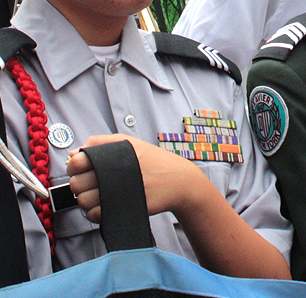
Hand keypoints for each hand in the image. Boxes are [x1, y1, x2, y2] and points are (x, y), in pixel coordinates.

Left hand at [67, 134, 204, 222]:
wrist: (179, 181)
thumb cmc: (155, 161)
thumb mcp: (130, 143)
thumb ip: (100, 142)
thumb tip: (74, 153)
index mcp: (115, 154)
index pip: (76, 162)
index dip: (74, 166)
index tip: (81, 169)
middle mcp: (116, 172)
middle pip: (77, 184)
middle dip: (80, 184)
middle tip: (92, 183)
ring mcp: (119, 192)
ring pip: (84, 202)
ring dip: (87, 200)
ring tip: (99, 195)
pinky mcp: (124, 208)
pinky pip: (96, 215)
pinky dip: (96, 212)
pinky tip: (105, 205)